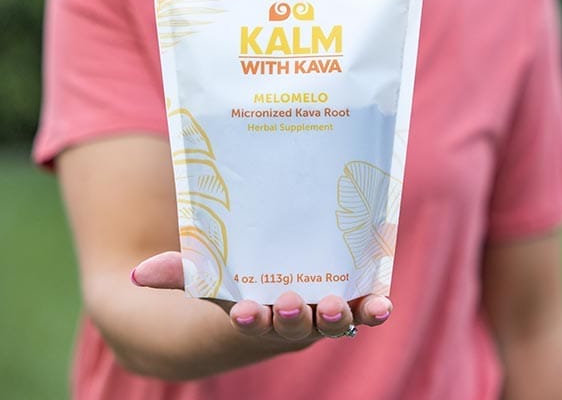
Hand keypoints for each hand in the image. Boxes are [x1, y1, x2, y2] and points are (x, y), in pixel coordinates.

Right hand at [131, 251, 391, 346]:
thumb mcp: (205, 277)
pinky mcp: (350, 301)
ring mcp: (323, 315)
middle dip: (293, 318)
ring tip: (338, 305)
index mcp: (255, 317)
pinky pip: (364, 309)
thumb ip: (178, 273)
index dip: (250, 320)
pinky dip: (374, 310)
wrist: (268, 300)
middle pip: (296, 328)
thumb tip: (138, 273)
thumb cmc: (233, 284)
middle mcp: (292, 323)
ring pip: (333, 323)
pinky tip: (383, 305)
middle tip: (291, 303)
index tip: (244, 310)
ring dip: (339, 317)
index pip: (252, 324)